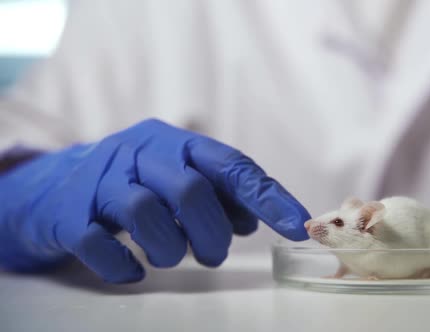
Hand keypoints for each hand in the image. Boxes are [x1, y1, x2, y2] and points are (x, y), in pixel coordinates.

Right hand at [0, 119, 309, 282]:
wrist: (54, 186)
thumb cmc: (134, 182)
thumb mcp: (178, 176)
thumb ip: (219, 193)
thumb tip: (257, 218)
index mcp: (173, 142)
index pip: (230, 165)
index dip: (267, 197)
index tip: (296, 227)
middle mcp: (137, 153)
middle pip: (190, 191)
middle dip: (212, 234)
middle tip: (214, 254)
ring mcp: (100, 183)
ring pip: (145, 213)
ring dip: (171, 249)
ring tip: (173, 257)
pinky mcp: (69, 216)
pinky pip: (98, 244)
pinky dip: (125, 266)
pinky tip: (135, 271)